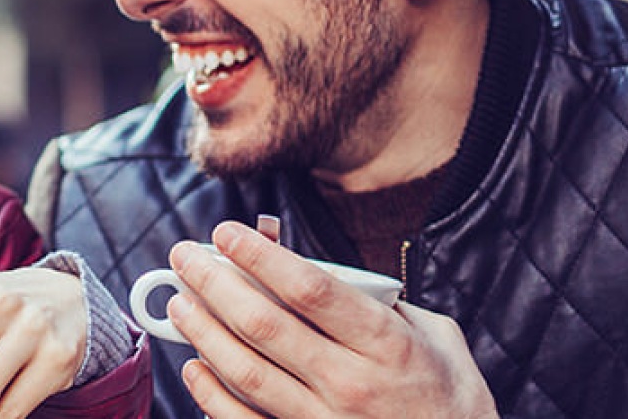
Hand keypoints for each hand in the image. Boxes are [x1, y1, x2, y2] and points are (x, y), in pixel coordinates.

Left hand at [168, 222, 495, 418]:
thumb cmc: (448, 395)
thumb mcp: (434, 335)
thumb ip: (381, 300)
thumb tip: (314, 267)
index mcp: (388, 344)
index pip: (310, 288)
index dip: (260, 255)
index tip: (226, 232)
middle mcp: (352, 384)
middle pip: (264, 324)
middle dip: (214, 283)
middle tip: (184, 257)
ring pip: (245, 371)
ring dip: (203, 331)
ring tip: (180, 302)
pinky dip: (210, 393)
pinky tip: (194, 365)